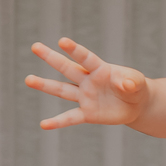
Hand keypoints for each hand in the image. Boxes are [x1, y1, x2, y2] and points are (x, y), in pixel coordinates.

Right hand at [26, 38, 149, 129]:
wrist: (135, 105)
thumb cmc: (134, 87)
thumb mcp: (138, 83)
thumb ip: (132, 82)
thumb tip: (126, 84)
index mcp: (100, 69)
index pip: (85, 58)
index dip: (75, 50)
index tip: (62, 41)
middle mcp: (88, 81)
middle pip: (67, 68)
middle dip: (51, 57)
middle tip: (35, 46)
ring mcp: (85, 97)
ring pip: (62, 90)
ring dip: (45, 85)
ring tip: (28, 79)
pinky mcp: (87, 113)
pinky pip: (70, 118)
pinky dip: (57, 122)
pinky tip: (43, 125)